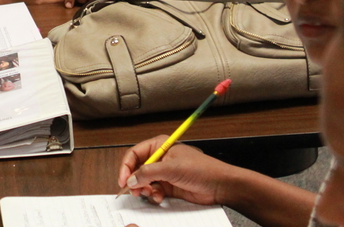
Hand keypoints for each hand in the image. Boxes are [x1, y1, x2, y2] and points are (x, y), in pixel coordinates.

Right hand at [118, 136, 234, 205]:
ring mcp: (164, 173)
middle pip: (137, 169)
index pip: (134, 154)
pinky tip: (159, 197)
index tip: (123, 179)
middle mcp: (160, 158)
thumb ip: (148, 173)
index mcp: (159, 146)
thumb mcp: (171, 168)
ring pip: (144, 182)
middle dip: (135, 180)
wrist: (220, 186)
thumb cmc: (202, 169)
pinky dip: (154, 195)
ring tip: (150, 193)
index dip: (126, 166)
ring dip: (144, 189)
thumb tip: (131, 179)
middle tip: (134, 190)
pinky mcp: (169, 186)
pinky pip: (154, 191)